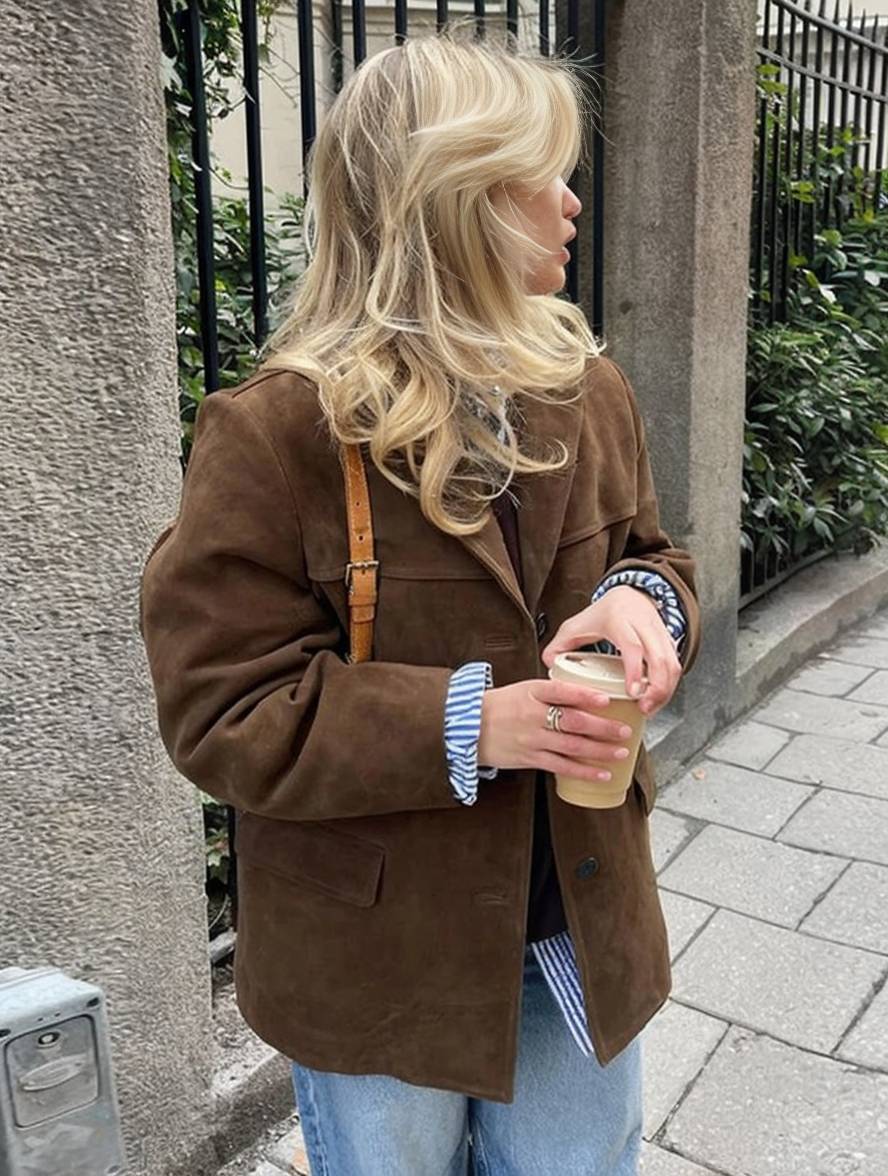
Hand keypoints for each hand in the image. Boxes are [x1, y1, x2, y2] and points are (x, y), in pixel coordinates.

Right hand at [477, 678, 634, 780]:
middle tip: (625, 730)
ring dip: (600, 751)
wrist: (467, 726)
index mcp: (531, 692)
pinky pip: (561, 766)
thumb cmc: (501, 706)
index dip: (585, 695)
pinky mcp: (529, 758)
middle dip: (603, 727)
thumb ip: (554, 692)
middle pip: (573, 721)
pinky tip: (601, 774)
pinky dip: (584, 771)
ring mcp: (531, 738)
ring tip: (621, 752)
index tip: (606, 699)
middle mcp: (532, 715)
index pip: (561, 691)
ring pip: (571, 746)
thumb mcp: (525, 689)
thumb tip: (589, 694)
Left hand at [539, 587, 681, 717]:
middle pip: (660, 657)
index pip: (633, 646)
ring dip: (666, 689)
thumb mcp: (576, 625)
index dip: (635, 670)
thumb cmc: (602, 614)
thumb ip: (559, 645)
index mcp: (620, 620)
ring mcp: (660, 633)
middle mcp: (644, 625)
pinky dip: (670, 685)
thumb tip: (549, 664)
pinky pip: (676, 665)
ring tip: (650, 708)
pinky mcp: (670, 642)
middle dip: (657, 687)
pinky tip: (657, 700)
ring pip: (673, 663)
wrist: (630, 595)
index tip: (633, 692)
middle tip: (644, 708)